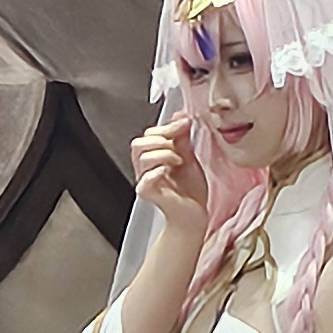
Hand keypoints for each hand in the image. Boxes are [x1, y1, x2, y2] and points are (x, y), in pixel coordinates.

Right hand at [133, 119, 207, 234]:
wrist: (194, 216)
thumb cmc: (190, 192)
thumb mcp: (190, 158)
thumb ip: (183, 139)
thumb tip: (181, 116)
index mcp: (153, 159)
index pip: (148, 134)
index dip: (166, 127)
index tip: (184, 125)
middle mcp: (145, 169)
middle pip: (138, 143)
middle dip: (161, 139)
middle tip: (178, 148)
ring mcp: (145, 181)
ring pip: (143, 156)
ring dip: (164, 154)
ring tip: (179, 162)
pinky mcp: (148, 193)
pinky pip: (146, 177)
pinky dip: (159, 170)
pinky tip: (170, 172)